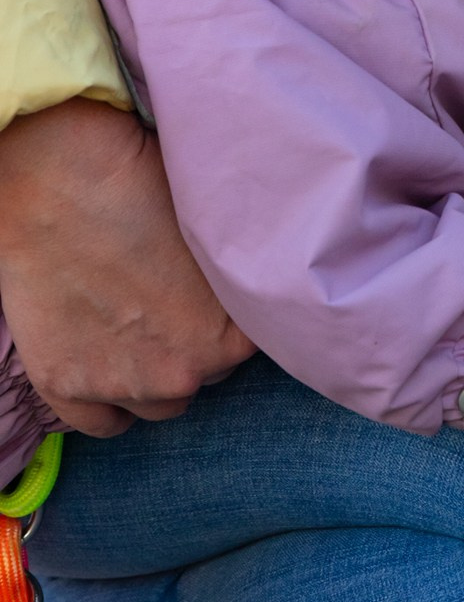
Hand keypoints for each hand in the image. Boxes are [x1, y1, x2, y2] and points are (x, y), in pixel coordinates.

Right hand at [0, 99, 253, 434]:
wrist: (60, 177)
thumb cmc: (147, 187)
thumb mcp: (220, 235)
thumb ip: (242, 283)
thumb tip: (265, 290)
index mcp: (231, 336)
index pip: (252, 350)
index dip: (232, 320)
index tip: (212, 298)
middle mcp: (181, 373)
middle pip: (205, 375)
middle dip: (194, 346)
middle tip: (171, 304)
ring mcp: (120, 385)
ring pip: (160, 404)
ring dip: (154, 377)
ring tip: (140, 330)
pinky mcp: (65, 386)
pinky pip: (105, 423)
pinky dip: (107, 401)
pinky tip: (108, 365)